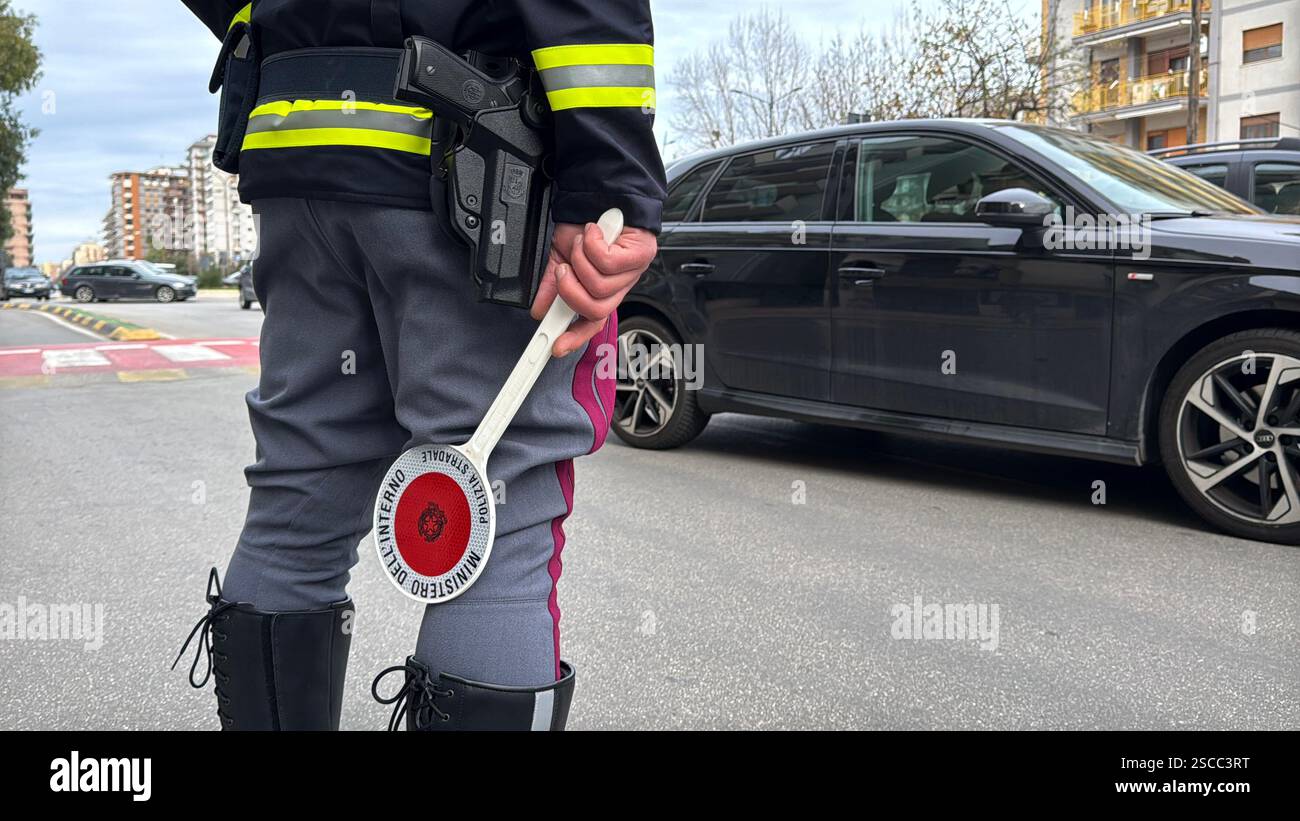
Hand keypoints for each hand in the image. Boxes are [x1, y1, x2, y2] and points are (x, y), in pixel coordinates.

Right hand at [530, 220, 656, 355]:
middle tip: (563, 271)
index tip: (554, 346)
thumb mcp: (561, 257)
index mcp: (601, 291)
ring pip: (600, 286)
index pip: (592, 323)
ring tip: (582, 243)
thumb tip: (538, 308)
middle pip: (595, 310)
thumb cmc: (585, 225)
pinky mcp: (640, 254)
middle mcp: (620, 286)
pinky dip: (593, 245)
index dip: (574, 337)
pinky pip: (608, 262)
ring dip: (581, 261)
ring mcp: (633, 272)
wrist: (600, 194)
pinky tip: (593, 232)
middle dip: (571, 291)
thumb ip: (551, 284)